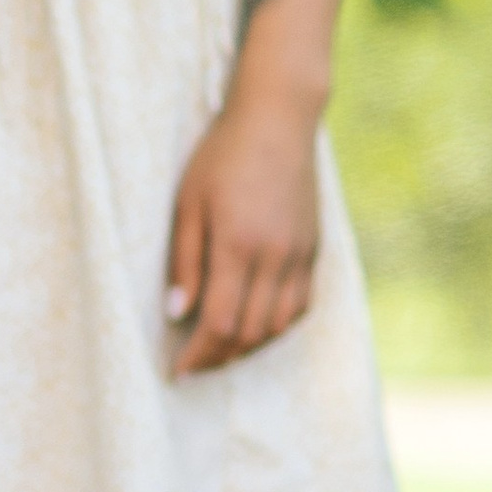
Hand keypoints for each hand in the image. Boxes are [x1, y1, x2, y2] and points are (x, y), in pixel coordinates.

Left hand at [165, 87, 323, 373]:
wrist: (278, 120)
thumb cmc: (221, 157)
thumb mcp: (187, 204)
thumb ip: (184, 261)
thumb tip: (177, 315)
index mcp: (238, 246)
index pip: (221, 324)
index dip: (198, 355)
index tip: (177, 370)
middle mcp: (275, 257)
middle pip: (250, 333)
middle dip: (219, 358)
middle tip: (193, 366)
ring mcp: (300, 254)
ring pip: (279, 325)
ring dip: (248, 347)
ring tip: (219, 351)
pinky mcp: (314, 248)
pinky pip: (300, 305)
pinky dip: (277, 325)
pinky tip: (255, 326)